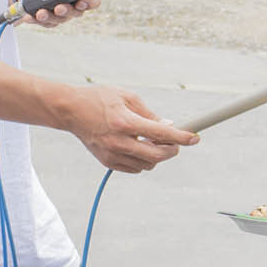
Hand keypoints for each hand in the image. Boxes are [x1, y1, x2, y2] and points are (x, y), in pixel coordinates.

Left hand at [15, 0, 96, 26]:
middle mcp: (71, 3)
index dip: (90, 2)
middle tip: (59, 8)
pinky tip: (29, 17)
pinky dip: (35, 20)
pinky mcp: (46, 18)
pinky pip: (43, 23)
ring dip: (50, 17)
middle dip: (68, 11)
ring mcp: (59, 13)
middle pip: (76, 13)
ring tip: (41, 13)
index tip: (81, 2)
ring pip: (59, 20)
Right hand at [62, 84, 196, 172]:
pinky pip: (135, 169)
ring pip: (148, 164)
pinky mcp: (107, 162)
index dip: (182, 137)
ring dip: (156, 155)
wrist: (70, 111)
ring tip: (152, 141)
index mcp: (126, 122)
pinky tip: (138, 147)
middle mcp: (120, 141)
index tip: (195, 138)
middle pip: (158, 155)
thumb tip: (169, 125)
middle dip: (172, 150)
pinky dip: (142, 161)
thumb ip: (149, 113)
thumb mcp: (127, 97)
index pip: (162, 133)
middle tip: (175, 142)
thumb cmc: (99, 99)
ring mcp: (112, 154)